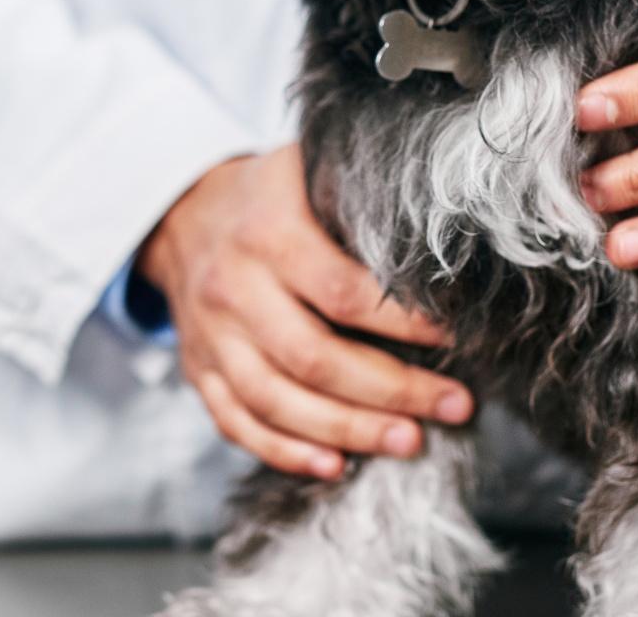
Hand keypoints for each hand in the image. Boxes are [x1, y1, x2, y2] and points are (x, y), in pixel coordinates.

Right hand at [139, 143, 473, 478]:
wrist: (184, 214)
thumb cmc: (270, 195)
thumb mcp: (308, 172)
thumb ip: (359, 200)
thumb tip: (440, 231)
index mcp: (269, 234)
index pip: (343, 292)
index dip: (403, 322)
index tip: (453, 337)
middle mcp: (234, 288)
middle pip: (314, 358)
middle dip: (391, 391)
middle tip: (452, 405)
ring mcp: (211, 336)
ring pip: (277, 400)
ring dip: (349, 430)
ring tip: (410, 441)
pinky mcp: (199, 370)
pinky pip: (237, 422)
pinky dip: (285, 451)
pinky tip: (335, 464)